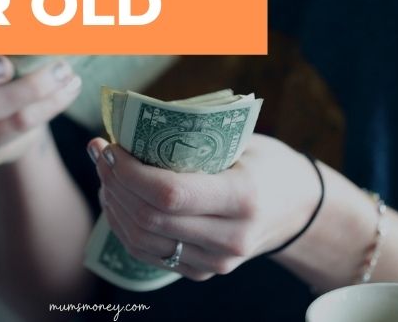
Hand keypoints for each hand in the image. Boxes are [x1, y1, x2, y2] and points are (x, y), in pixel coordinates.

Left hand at [89, 133, 321, 280]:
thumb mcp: (242, 141)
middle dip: (114, 183)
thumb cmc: (266, 163)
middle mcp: (230, 238)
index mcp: (243, 198)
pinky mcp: (202, 272)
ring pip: (142, 240)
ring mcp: (216, 262)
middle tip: (100, 154)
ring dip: (114, 204)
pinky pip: (148, 254)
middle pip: (150, 218)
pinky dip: (124, 225)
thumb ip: (193, 138)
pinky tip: (117, 199)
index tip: (110, 146)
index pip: (170, 193)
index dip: (129, 172)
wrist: (297, 209)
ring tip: (105, 174)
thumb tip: (131, 125)